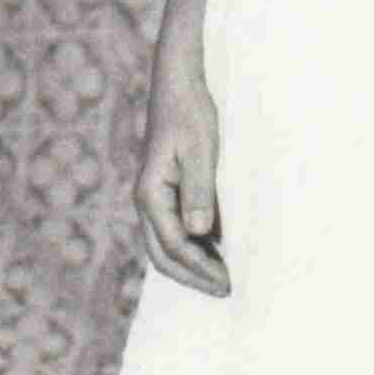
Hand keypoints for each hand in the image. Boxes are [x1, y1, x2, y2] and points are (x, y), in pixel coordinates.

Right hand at [133, 50, 229, 298]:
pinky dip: (191, 246)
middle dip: (192, 276)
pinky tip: (215, 250)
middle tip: (224, 290)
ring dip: (191, 264)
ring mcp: (153, 196)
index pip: (175, 245)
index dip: (201, 268)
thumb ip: (199, 192)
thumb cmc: (190, 113)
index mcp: (150, 194)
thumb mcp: (200, 151)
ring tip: (221, 277)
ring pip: (165, 245)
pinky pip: (173, 228)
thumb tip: (200, 233)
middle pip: (162, 255)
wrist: (177, 84)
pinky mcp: (164, 190)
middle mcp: (146, 200)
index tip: (227, 282)